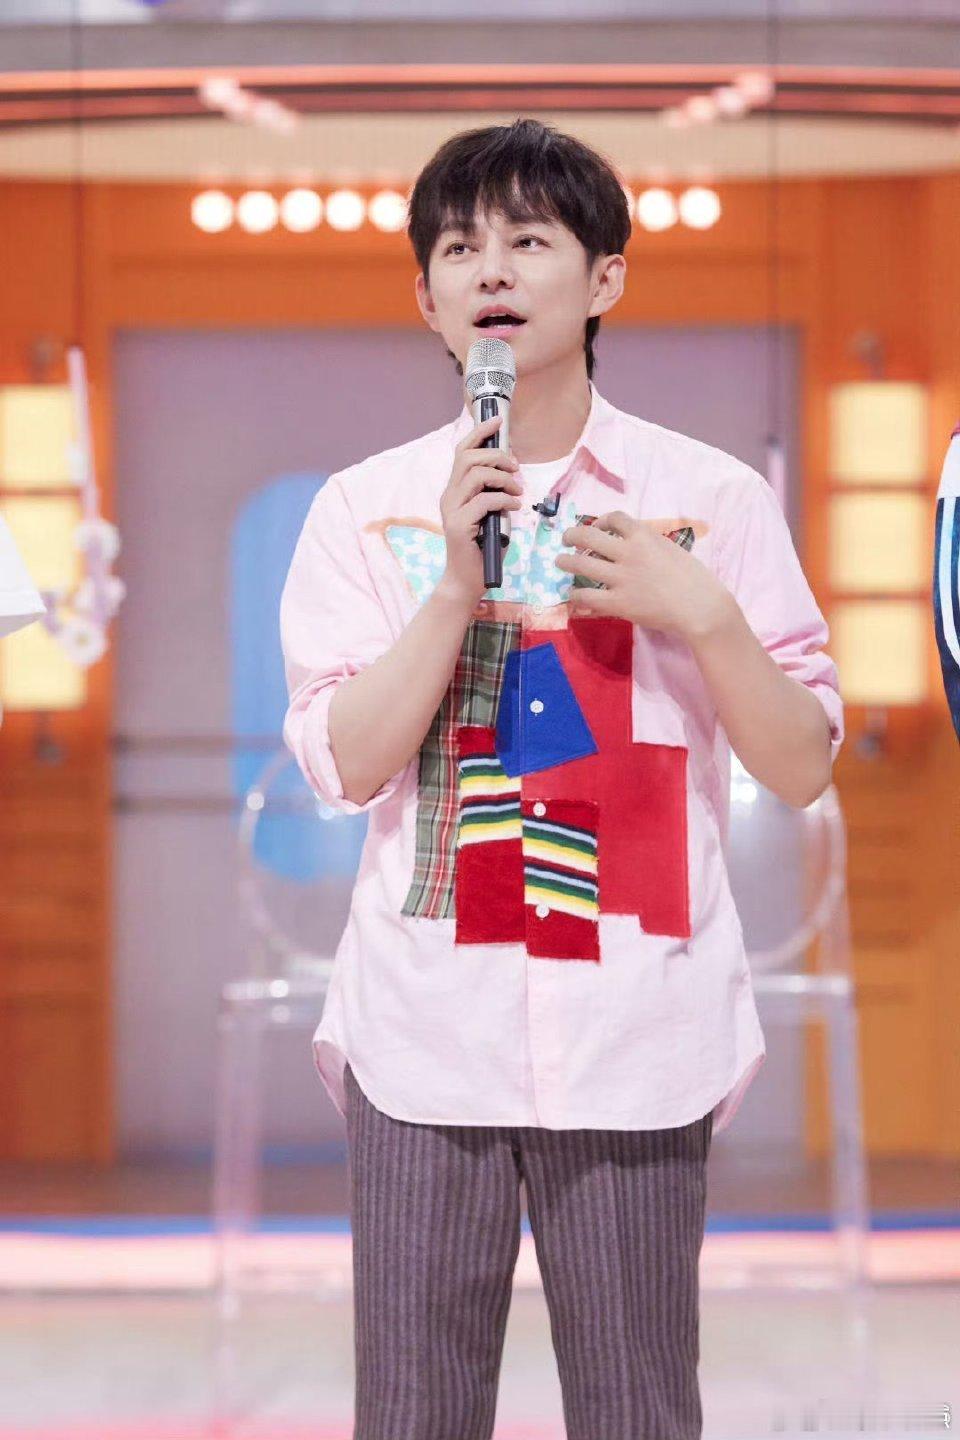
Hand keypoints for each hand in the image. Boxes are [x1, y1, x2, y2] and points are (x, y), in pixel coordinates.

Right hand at [436, 412, 522, 605]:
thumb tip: (511, 471)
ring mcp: (452, 510)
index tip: (498, 421)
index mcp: (455, 491)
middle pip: (468, 458)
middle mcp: (449, 496)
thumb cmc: (482, 547)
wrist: (467, 580)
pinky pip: (485, 501)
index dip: (479, 433)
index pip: (462, 451)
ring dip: (503, 478)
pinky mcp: (459, 526)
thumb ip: (494, 492)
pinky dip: (504, 500)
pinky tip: (514, 508)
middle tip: (515, 469)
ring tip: (517, 492)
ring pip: (476, 475)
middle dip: (497, 456)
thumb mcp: (490, 513)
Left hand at [555, 509, 732, 640]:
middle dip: (572, 535)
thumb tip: (634, 544)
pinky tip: (575, 594)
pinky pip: (587, 596)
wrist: (700, 607)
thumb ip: (650, 544)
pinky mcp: (618, 602)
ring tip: (560, 562)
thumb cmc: (695, 578)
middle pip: (588, 536)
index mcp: (644, 536)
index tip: (596, 527)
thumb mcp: (672, 549)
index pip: (614, 518)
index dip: (600, 521)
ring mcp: (620, 578)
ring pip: (581, 564)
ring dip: (566, 562)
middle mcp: (627, 553)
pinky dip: (577, 594)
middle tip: (566, 540)